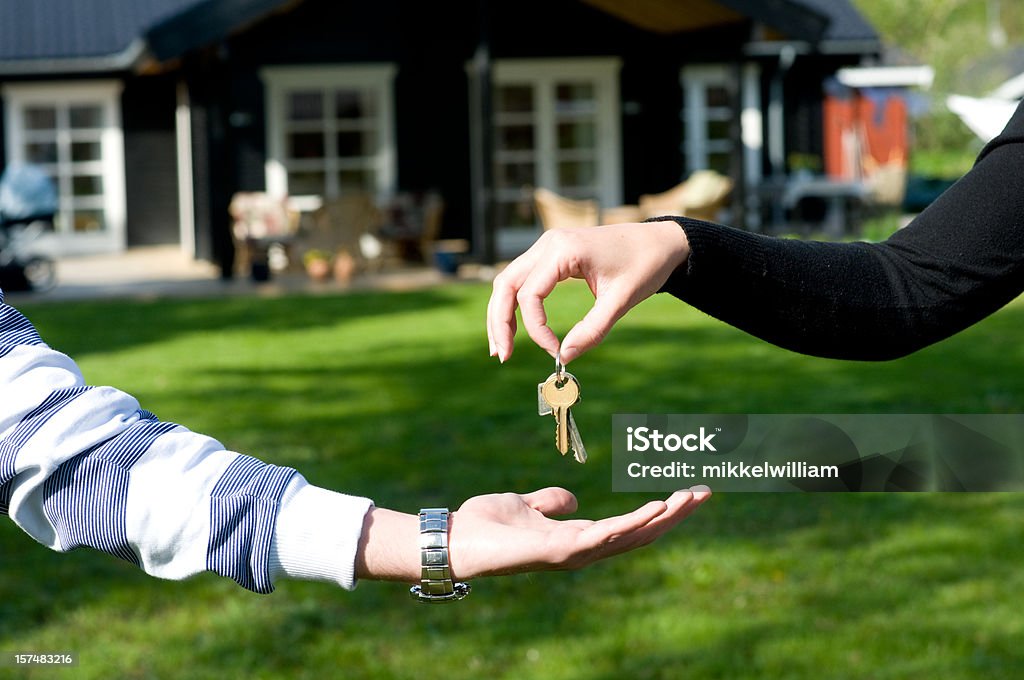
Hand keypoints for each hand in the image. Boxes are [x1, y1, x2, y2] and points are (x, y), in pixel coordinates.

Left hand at [449, 486, 709, 578]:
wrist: (455, 539)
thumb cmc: (486, 525)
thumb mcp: (525, 504)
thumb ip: (549, 502)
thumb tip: (572, 500)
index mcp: (578, 537)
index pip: (628, 525)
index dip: (658, 512)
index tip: (686, 494)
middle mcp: (582, 549)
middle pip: (639, 532)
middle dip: (673, 515)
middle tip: (704, 493)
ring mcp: (573, 553)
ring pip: (628, 536)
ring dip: (660, 518)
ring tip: (688, 498)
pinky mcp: (558, 551)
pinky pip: (601, 537)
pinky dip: (629, 524)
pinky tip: (652, 511)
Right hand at [487, 221, 689, 363]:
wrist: (660, 241)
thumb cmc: (644, 266)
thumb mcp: (621, 301)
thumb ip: (592, 330)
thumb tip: (564, 357)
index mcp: (563, 249)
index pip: (530, 294)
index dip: (536, 328)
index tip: (555, 351)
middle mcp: (548, 244)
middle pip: (506, 285)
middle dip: (500, 322)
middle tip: (503, 356)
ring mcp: (547, 247)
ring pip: (508, 282)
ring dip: (501, 315)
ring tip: (501, 348)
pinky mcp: (551, 255)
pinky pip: (522, 280)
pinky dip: (514, 304)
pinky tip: (514, 328)